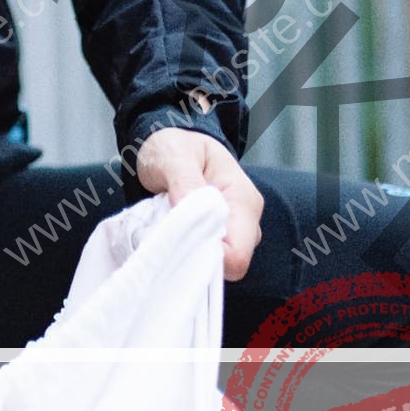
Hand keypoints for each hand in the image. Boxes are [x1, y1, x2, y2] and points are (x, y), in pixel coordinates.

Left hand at [135, 125, 264, 281]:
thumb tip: (189, 210)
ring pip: (215, 264)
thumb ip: (184, 179)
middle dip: (195, 255)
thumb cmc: (174, 146)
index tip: (175, 244)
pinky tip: (169, 233)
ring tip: (165, 227)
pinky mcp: (219, 240)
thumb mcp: (173, 154)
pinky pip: (204, 258)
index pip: (237, 252)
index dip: (207, 256)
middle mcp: (245, 222)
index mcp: (242, 198)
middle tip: (164, 233)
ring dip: (187, 252)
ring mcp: (234, 233)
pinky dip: (185, 251)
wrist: (171, 146)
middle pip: (228, 264)